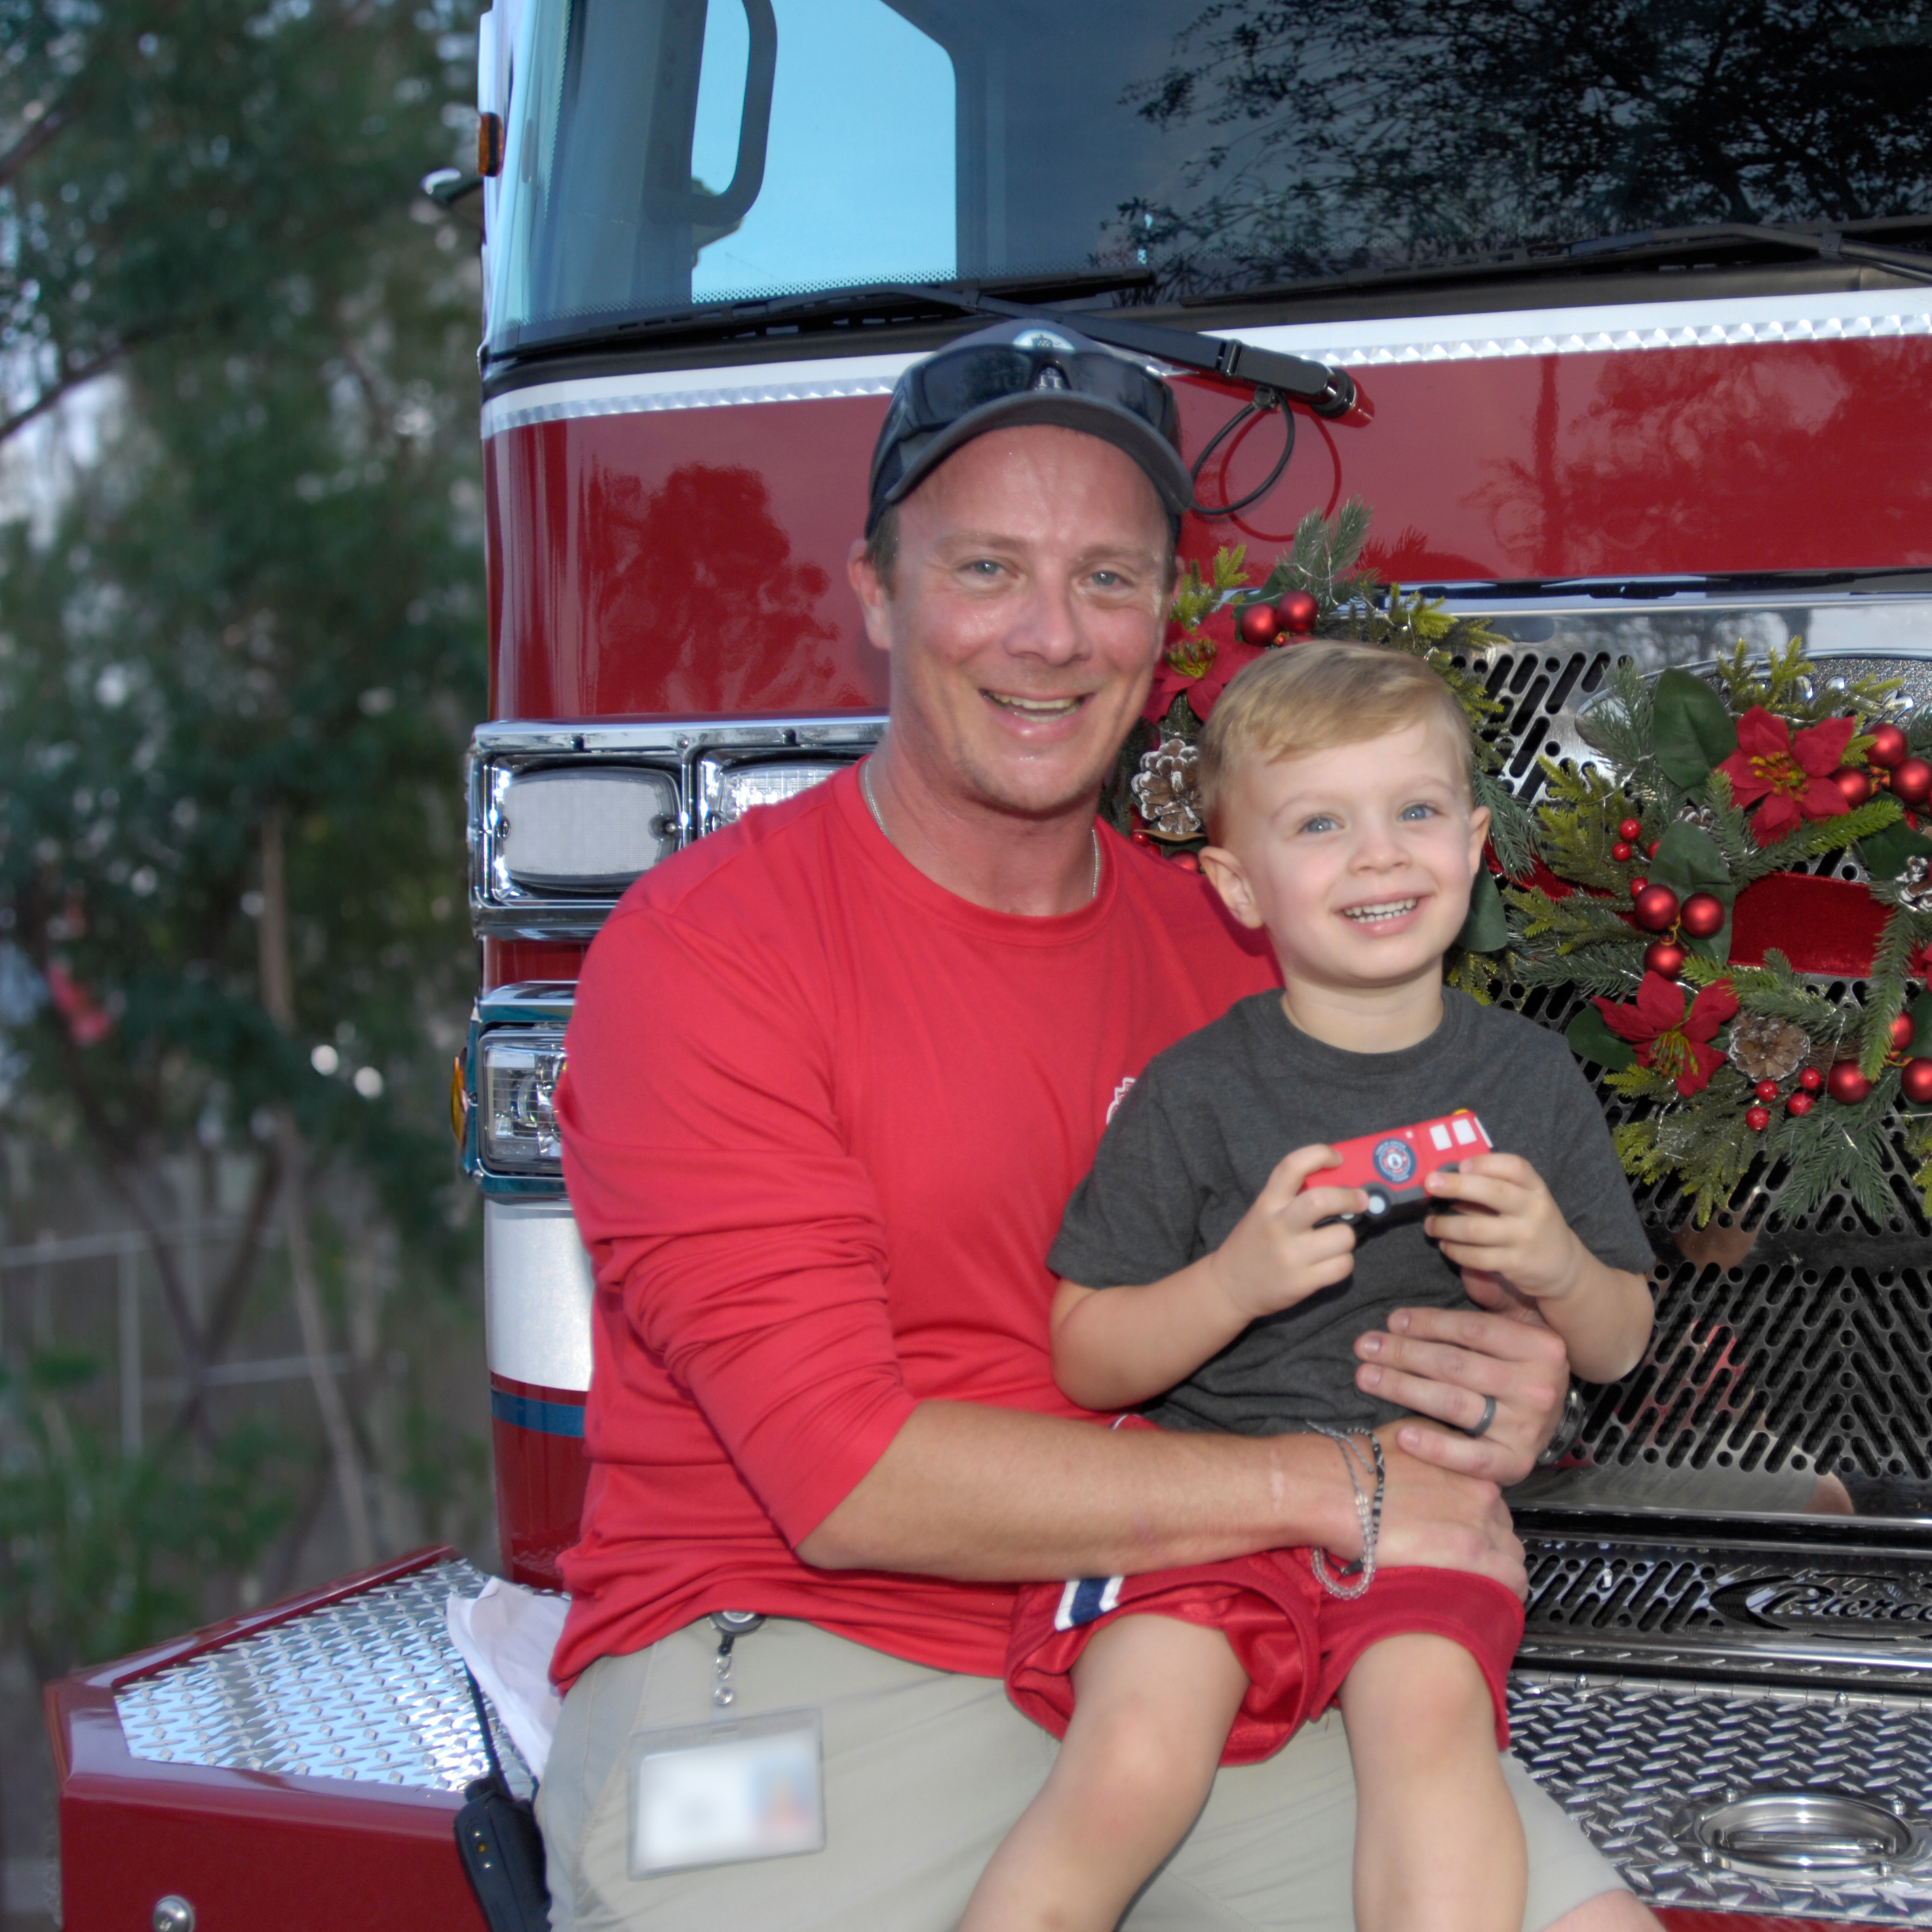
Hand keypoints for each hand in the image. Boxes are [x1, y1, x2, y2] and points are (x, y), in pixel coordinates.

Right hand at [1203, 1143, 1361, 1323]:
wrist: (1229, 1287)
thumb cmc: (1254, 1244)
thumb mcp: (1263, 1213)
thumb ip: (1292, 1198)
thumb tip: (1339, 1182)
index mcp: (1267, 1203)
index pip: (1293, 1166)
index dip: (1320, 1155)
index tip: (1337, 1159)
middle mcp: (1278, 1226)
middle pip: (1321, 1201)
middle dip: (1350, 1197)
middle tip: (1360, 1200)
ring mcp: (1290, 1256)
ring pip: (1343, 1237)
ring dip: (1347, 1237)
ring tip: (1335, 1241)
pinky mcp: (1302, 1282)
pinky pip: (1343, 1266)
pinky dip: (1343, 1262)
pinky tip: (1330, 1262)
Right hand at [1338, 1430, 1526, 1596]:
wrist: (1335, 1489)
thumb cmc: (1354, 1470)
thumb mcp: (1400, 1442)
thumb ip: (1426, 1456)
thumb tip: (1423, 1472)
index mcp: (1464, 1464)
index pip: (1489, 1500)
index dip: (1476, 1521)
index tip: (1461, 1534)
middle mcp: (1481, 1489)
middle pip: (1503, 1527)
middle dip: (1489, 1546)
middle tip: (1459, 1564)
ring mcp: (1481, 1520)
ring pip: (1512, 1554)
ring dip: (1496, 1570)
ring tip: (1471, 1586)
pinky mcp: (1474, 1553)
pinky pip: (1512, 1579)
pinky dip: (1505, 1592)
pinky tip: (1488, 1602)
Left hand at [1353, 1302, 1569, 1484]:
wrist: (1560, 1421)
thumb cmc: (1526, 1366)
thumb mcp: (1523, 1324)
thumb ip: (1497, 1297)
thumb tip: (1469, 1266)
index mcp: (1540, 1346)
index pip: (1473, 1330)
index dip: (1428, 1324)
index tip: (1390, 1321)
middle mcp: (1536, 1386)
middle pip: (1456, 1365)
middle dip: (1403, 1353)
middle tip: (1364, 1346)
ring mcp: (1527, 1427)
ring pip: (1454, 1403)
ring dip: (1402, 1388)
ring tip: (1365, 1376)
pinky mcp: (1515, 1462)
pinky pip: (1471, 1457)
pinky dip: (1436, 1447)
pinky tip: (1403, 1434)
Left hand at [1422, 1152, 1586, 1303]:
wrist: (1563, 1266)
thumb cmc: (1533, 1224)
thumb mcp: (1526, 1201)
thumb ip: (1495, 1188)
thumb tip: (1447, 1179)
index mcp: (1536, 1189)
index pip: (1515, 1167)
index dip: (1486, 1163)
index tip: (1461, 1164)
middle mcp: (1534, 1210)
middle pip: (1492, 1192)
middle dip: (1456, 1186)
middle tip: (1429, 1184)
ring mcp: (1524, 1238)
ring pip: (1475, 1229)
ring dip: (1445, 1225)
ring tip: (1430, 1224)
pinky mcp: (1515, 1264)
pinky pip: (1476, 1257)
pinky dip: (1454, 1250)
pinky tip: (1445, 1245)